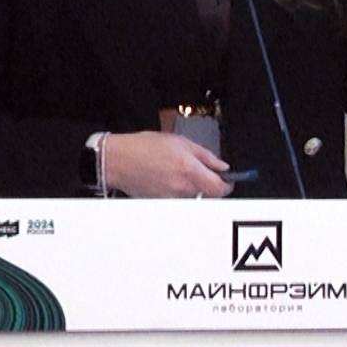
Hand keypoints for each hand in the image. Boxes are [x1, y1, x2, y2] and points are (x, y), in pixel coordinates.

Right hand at [101, 131, 233, 197]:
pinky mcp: (163, 204)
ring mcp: (172, 198)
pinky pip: (179, 199)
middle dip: (208, 183)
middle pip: (208, 194)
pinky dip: (179, 191)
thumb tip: (222, 165)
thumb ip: (205, 155)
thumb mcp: (180, 142)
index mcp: (190, 170)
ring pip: (194, 197)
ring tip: (178, 172)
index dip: (227, 184)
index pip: (220, 188)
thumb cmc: (144, 148)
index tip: (228, 179)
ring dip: (192, 187)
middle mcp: (182, 189)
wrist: (118, 161)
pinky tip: (168, 178)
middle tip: (201, 171)